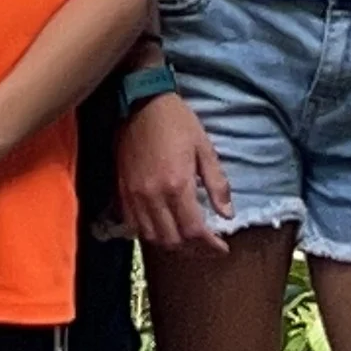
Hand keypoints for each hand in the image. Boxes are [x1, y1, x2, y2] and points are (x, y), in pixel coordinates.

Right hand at [116, 93, 233, 252]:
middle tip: (206, 244)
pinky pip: (134, 225)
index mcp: (177, 184)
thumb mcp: (204, 147)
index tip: (221, 248)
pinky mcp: (122, 191)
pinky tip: (163, 226)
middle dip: (193, 249)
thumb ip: (217, 183)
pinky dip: (150, 233)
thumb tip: (228, 214)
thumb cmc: (176, 121)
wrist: (139, 101)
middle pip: (172, 240)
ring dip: (171, 244)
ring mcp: (134, 195)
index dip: (210, 246)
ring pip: (152, 237)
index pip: (194, 231)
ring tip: (186, 239)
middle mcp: (153, 196)